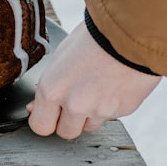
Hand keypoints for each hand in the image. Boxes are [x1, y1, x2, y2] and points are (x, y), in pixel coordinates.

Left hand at [26, 21, 160, 138]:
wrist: (130, 33)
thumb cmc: (92, 39)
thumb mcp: (60, 58)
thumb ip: (49, 87)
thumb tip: (36, 106)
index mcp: (52, 89)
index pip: (40, 126)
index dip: (44, 121)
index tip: (47, 115)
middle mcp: (74, 105)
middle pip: (65, 133)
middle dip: (66, 121)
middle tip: (71, 102)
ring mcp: (100, 110)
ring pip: (89, 126)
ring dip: (89, 115)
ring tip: (94, 88)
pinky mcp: (122, 111)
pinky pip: (110, 116)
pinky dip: (109, 106)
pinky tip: (111, 85)